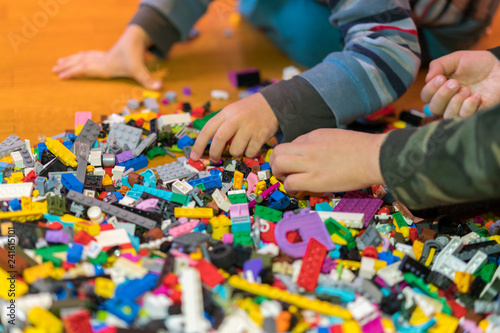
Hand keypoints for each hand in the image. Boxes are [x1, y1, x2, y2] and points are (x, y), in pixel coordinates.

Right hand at [52, 25, 161, 89]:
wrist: (136, 37)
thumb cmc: (136, 54)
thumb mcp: (142, 70)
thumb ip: (149, 80)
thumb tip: (159, 89)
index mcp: (104, 66)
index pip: (85, 70)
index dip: (72, 73)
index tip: (60, 76)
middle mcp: (100, 61)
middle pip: (80, 63)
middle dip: (66, 67)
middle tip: (53, 70)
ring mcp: (102, 57)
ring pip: (82, 58)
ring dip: (70, 61)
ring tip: (58, 63)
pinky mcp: (106, 54)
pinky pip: (88, 55)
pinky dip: (80, 57)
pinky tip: (77, 57)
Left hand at [190, 93, 278, 161]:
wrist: (273, 104)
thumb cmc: (249, 110)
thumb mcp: (232, 111)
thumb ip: (221, 125)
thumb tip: (209, 146)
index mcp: (226, 113)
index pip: (208, 129)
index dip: (198, 144)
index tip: (193, 156)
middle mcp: (236, 119)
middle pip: (219, 140)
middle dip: (214, 153)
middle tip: (214, 159)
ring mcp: (249, 128)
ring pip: (235, 150)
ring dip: (236, 153)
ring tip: (240, 146)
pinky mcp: (260, 136)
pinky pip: (250, 153)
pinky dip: (249, 153)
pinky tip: (251, 145)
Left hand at [269, 128, 385, 192]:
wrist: (376, 156)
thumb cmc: (364, 149)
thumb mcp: (337, 138)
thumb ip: (322, 144)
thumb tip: (316, 156)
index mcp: (315, 135)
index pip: (292, 143)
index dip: (292, 155)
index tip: (297, 164)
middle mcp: (308, 146)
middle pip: (278, 151)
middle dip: (276, 163)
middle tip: (285, 172)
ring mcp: (310, 162)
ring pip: (278, 164)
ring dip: (279, 173)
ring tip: (289, 180)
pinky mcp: (315, 179)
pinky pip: (290, 182)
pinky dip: (289, 187)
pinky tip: (298, 189)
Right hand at [421, 50, 499, 118]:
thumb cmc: (478, 63)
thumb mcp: (456, 59)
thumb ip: (438, 65)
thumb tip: (426, 79)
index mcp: (440, 88)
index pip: (426, 97)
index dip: (430, 89)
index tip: (441, 77)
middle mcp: (448, 101)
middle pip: (433, 108)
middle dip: (442, 95)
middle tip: (455, 83)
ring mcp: (460, 109)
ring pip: (447, 115)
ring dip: (455, 101)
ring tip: (466, 89)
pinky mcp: (474, 114)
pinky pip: (463, 117)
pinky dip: (468, 106)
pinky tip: (476, 96)